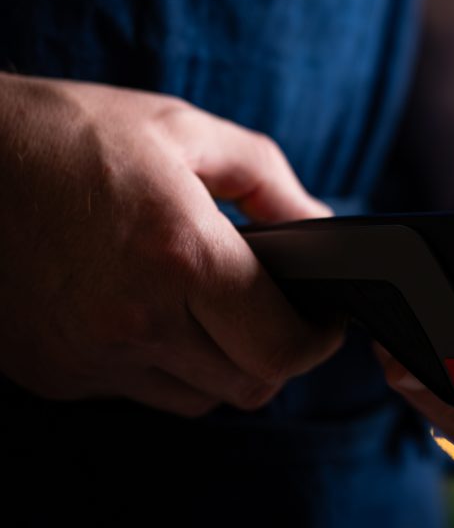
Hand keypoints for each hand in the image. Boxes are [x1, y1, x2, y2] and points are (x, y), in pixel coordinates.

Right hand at [0, 74, 343, 415]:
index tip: (326, 322)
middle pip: (249, 386)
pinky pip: (138, 392)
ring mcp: (89, 355)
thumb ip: (266, 177)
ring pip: (198, 399)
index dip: (318, 341)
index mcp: (179, 255)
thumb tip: (318, 221)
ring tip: (215, 314)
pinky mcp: (54, 372)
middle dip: (279, 356)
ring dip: (223, 366)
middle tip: (279, 318)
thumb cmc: (66, 133)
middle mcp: (135, 319)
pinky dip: (164, 366)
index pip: (280, 346)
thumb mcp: (181, 128)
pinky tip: (153, 316)